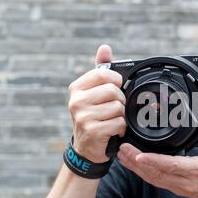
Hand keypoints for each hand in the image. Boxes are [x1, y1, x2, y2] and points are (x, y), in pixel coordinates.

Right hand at [68, 45, 126, 162]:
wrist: (86, 149)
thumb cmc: (93, 117)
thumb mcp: (94, 93)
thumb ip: (101, 70)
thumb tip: (104, 48)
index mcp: (77, 88)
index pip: (104, 74)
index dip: (116, 81)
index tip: (116, 90)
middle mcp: (76, 101)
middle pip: (114, 91)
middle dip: (120, 102)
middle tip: (114, 110)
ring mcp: (83, 116)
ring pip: (118, 108)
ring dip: (120, 116)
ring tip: (111, 121)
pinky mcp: (92, 131)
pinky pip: (119, 123)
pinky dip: (121, 128)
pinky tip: (113, 131)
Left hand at [116, 107, 197, 197]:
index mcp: (196, 170)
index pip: (172, 165)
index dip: (155, 160)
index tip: (139, 154)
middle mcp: (182, 180)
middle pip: (155, 172)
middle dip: (136, 161)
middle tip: (123, 148)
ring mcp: (174, 186)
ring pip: (150, 178)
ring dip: (134, 167)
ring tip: (121, 154)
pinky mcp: (169, 187)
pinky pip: (151, 180)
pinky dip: (138, 171)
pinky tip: (128, 163)